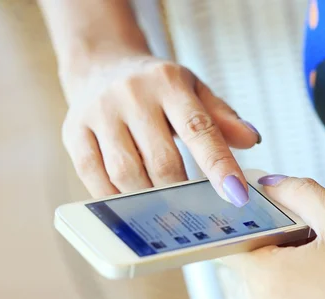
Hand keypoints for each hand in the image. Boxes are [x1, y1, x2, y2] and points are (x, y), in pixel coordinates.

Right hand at [61, 54, 259, 203]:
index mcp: (168, 82)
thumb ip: (222, 117)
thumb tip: (251, 140)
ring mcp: (98, 112)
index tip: (237, 195)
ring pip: (126, 174)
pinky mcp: (73, 131)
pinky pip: (93, 175)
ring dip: (148, 199)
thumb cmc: (156, 85)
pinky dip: (114, 196)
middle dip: (181, 192)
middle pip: (161, 161)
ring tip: (163, 208)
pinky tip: (130, 202)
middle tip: (193, 209)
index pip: (199, 129)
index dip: (220, 166)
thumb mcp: (194, 90)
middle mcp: (131, 94)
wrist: (102, 64)